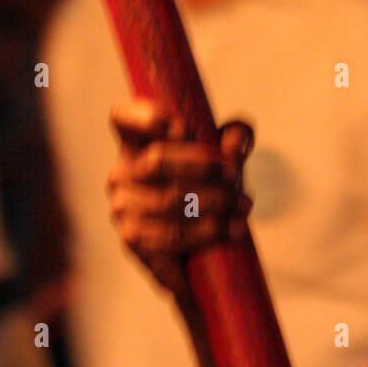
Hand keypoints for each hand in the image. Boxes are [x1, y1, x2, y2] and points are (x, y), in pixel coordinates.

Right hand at [107, 98, 253, 295]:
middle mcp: (123, 174)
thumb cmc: (209, 190)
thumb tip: (236, 143)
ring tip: (244, 204)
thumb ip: (233, 139)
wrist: (199, 250)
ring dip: (215, 202)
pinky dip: (209, 233)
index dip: (143, 115)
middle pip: (157, 159)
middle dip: (203, 166)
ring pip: (167, 201)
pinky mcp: (135, 244)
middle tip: (235, 175)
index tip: (179, 124)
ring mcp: (125, 211)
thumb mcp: (224, 158)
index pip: (122, 117)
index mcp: (139, 144)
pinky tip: (234, 230)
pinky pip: (171, 239)